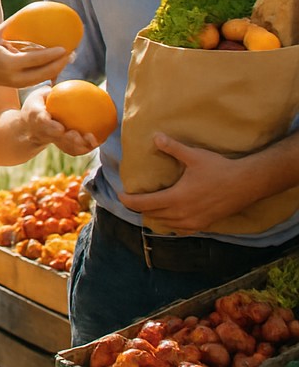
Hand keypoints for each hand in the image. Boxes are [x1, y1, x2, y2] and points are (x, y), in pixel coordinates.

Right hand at [0, 24, 69, 94]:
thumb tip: (26, 11)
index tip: (65, 48)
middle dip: (61, 64)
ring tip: (69, 58)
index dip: (51, 55)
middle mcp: (15, 76)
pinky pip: (38, 79)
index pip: (35, 60)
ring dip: (58, 69)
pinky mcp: (19, 86)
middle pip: (44, 73)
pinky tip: (58, 64)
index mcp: (8, 63)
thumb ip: (10, 25)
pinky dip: (49, 72)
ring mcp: (18, 83)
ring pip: (43, 78)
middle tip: (73, 53)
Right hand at [18, 86, 98, 155]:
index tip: (61, 128)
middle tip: (79, 136)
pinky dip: (84, 147)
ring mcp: (51, 140)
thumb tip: (69, 83)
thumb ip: (50, 91)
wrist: (29, 128)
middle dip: (68, 139)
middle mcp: (42, 131)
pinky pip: (72, 149)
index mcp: (35, 116)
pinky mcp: (59, 146)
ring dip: (79, 146)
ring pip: (65, 146)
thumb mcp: (38, 95)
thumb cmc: (36, 106)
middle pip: (56, 137)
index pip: (42, 122)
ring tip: (93, 141)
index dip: (51, 126)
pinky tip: (97, 142)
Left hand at [119, 134, 242, 231]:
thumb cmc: (218, 169)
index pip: (144, 204)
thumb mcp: (194, 156)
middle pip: (152, 215)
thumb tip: (155, 136)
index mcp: (176, 199)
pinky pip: (180, 229)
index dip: (129, 201)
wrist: (246, 184)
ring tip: (146, 206)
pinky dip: (169, 223)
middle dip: (138, 208)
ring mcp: (194, 222)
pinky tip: (168, 217)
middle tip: (129, 198)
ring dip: (153, 216)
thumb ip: (172, 148)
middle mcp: (182, 214)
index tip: (120, 194)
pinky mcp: (204, 225)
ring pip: (165, 224)